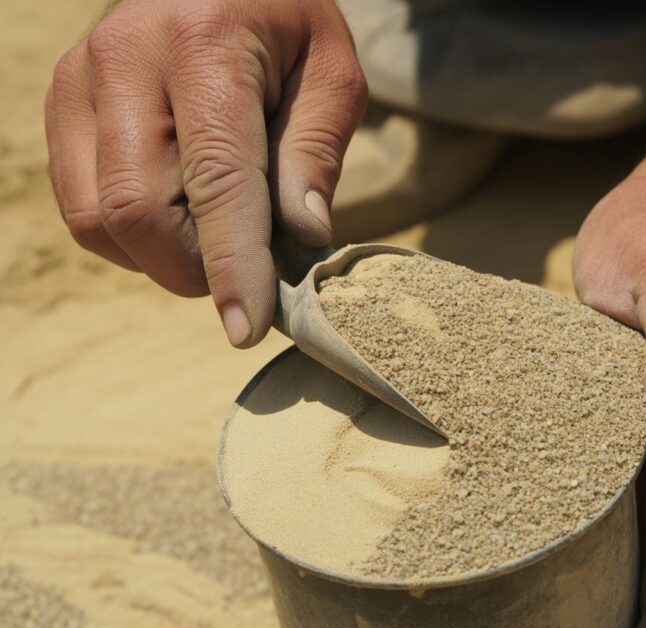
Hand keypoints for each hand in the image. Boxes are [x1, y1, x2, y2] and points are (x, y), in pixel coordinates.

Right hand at [46, 0, 366, 345]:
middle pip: (139, 211)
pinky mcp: (61, 104)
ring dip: (161, 257)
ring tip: (213, 236)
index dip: (231, 264)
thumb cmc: (288, 24)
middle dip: (194, 270)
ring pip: (99, 219)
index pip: (215, 179)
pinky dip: (130, 237)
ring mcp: (80, 80)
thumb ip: (314, 154)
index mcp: (204, 45)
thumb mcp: (333, 75)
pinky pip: (81, 206)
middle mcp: (125, 58)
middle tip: (244, 275)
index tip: (247, 329)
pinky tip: (175, 215)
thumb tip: (297, 240)